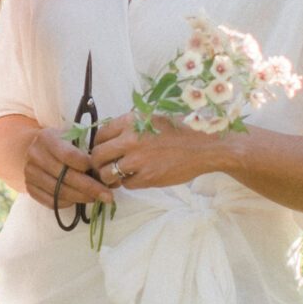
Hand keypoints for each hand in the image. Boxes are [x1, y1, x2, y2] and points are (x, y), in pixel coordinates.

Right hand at [21, 125, 113, 214]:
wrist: (35, 149)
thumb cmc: (61, 143)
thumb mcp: (73, 139)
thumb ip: (90, 154)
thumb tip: (114, 178)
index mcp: (47, 138)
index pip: (69, 155)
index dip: (88, 166)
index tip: (104, 173)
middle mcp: (35, 155)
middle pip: (65, 177)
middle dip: (90, 188)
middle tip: (108, 196)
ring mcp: (30, 173)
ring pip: (59, 191)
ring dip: (81, 198)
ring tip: (96, 198)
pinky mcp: (29, 188)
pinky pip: (51, 201)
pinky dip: (67, 203)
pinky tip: (79, 200)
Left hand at [88, 112, 226, 192]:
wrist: (205, 146)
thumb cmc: (180, 131)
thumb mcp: (152, 119)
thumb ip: (131, 127)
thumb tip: (110, 139)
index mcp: (130, 121)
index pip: (99, 135)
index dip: (99, 145)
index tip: (104, 151)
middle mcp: (130, 139)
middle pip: (97, 156)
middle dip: (99, 163)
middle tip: (106, 167)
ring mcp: (137, 160)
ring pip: (106, 173)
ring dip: (110, 176)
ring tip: (118, 175)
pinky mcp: (146, 178)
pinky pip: (126, 184)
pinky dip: (129, 183)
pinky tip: (139, 177)